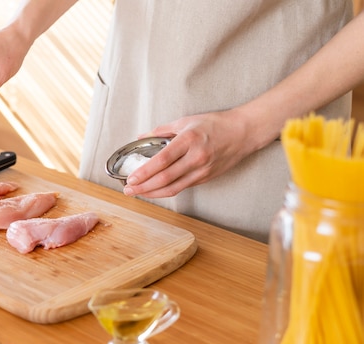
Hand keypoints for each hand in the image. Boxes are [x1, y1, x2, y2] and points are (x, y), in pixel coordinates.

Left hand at [123, 110, 264, 197]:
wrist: (243, 132)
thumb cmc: (215, 124)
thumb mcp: (186, 121)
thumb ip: (162, 130)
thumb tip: (142, 136)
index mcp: (189, 141)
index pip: (161, 161)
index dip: (144, 172)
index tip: (131, 178)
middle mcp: (195, 158)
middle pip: (165, 178)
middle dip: (143, 187)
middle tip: (128, 189)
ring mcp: (201, 170)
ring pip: (173, 188)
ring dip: (152, 193)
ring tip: (137, 193)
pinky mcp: (205, 178)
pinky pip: (181, 187)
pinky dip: (165, 190)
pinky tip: (154, 190)